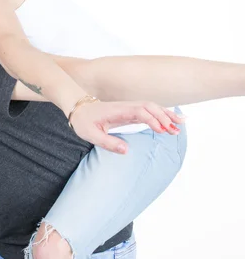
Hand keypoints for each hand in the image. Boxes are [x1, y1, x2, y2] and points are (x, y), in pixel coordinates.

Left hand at [69, 100, 185, 154]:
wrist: (78, 109)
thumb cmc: (83, 122)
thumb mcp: (91, 135)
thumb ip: (108, 143)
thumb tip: (127, 151)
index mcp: (117, 111)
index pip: (139, 111)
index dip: (152, 119)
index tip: (162, 130)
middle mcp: (125, 107)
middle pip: (150, 106)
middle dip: (165, 116)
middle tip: (177, 130)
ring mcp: (129, 108)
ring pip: (151, 107)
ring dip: (166, 115)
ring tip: (180, 126)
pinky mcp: (130, 112)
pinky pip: (148, 111)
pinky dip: (160, 116)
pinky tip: (170, 122)